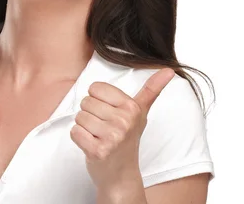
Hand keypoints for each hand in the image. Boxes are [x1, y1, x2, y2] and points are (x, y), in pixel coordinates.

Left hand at [70, 68, 174, 188]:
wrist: (122, 174)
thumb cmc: (127, 139)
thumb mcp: (140, 112)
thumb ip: (151, 89)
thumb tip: (168, 69)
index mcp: (132, 108)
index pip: (95, 88)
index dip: (98, 100)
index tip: (109, 113)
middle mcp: (124, 122)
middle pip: (85, 102)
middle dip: (91, 114)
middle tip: (104, 128)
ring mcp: (112, 137)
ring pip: (79, 116)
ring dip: (84, 127)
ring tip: (98, 136)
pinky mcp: (97, 151)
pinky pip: (74, 132)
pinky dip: (79, 138)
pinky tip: (92, 145)